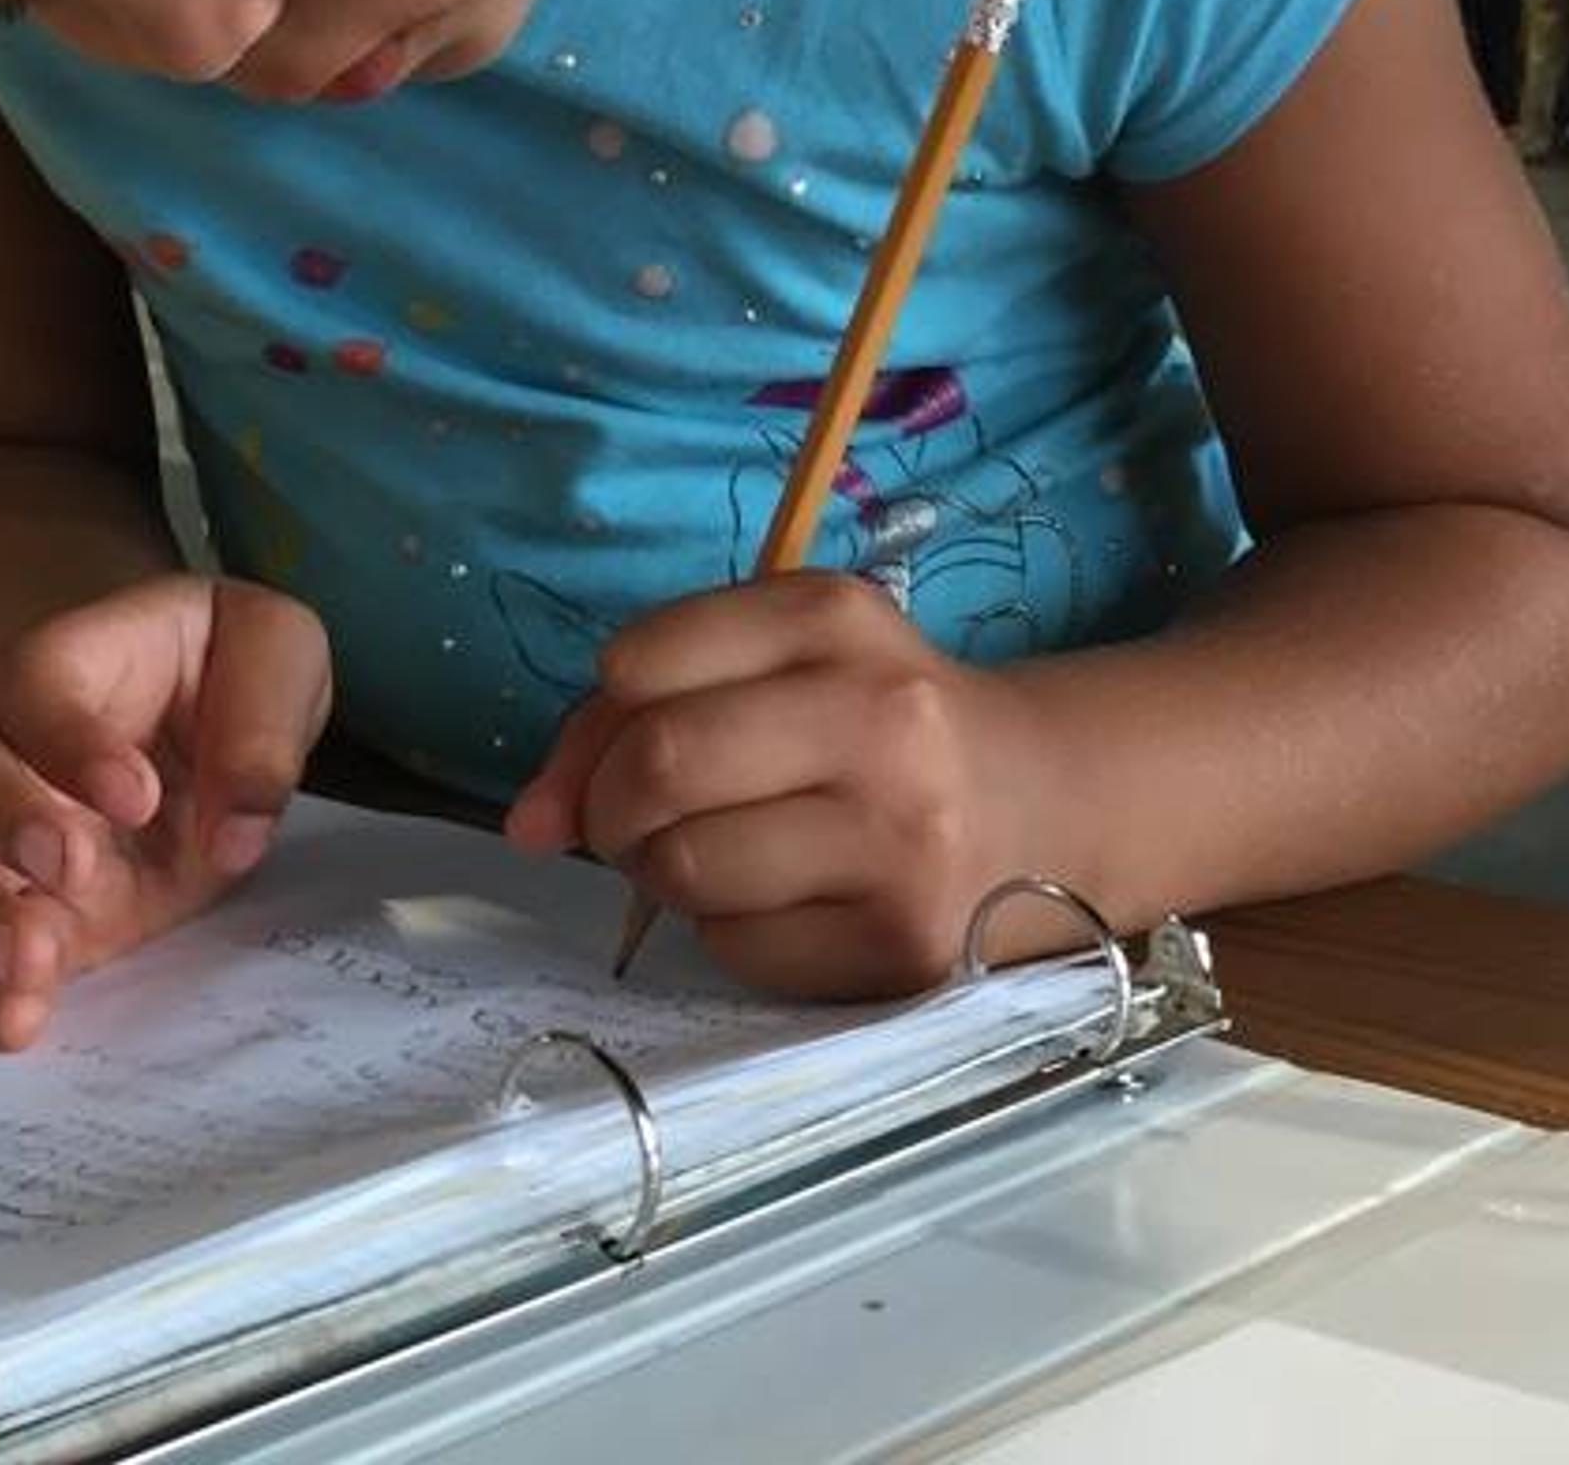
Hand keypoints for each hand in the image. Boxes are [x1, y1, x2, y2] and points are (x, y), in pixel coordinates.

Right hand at [0, 575, 330, 1049]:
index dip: (68, 738)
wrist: (209, 725)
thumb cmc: (226, 670)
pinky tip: (19, 1020)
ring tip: (30, 958)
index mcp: (69, 657)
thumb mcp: (276, 652)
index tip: (138, 797)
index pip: (33, 680)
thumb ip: (263, 721)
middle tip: (70, 865)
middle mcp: (4, 737)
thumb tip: (237, 829)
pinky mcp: (22, 908)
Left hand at [500, 571, 1063, 999]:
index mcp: (833, 618)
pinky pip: (737, 949)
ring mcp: (901, 840)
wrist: (1041, 804)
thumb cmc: (869, 725)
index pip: (637, 662)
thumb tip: (527, 822)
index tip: (625, 741)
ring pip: (687, 867)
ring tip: (719, 855)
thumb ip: (630, 713)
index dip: (600, 718)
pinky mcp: (904, 945)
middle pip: (659, 766)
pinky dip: (726, 934)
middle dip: (612, 806)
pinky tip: (783, 903)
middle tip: (637, 819)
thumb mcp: (772, 665)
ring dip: (666, 874)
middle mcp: (881, 719)